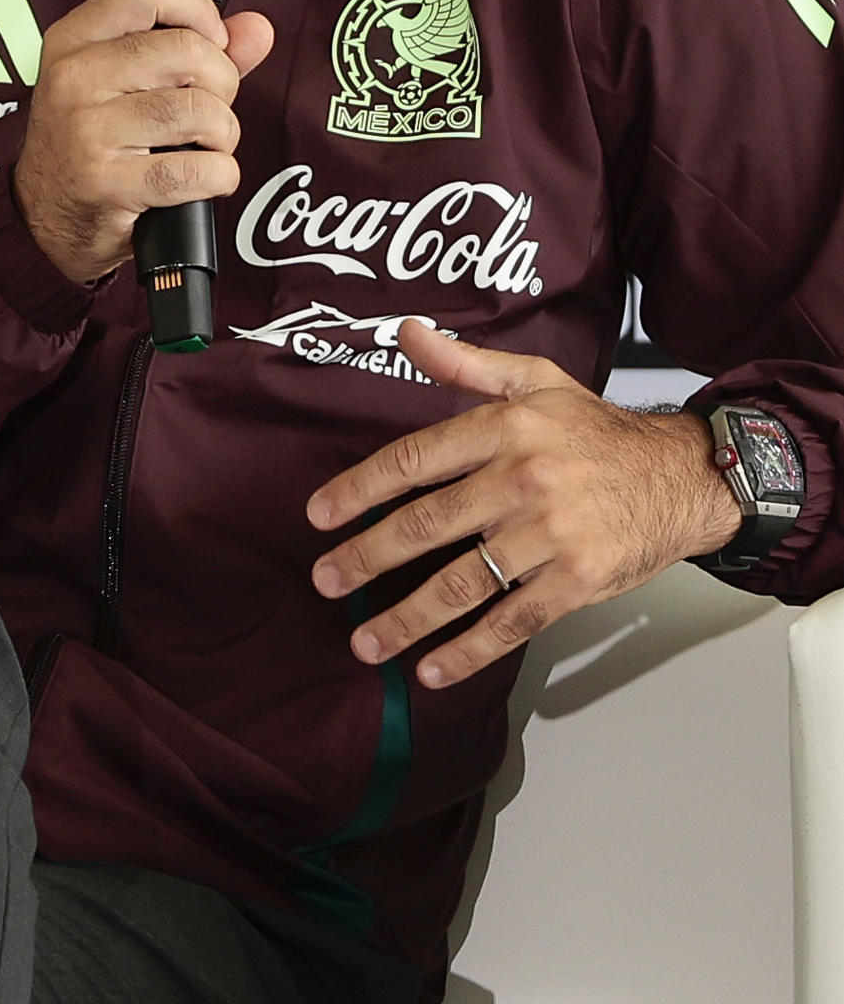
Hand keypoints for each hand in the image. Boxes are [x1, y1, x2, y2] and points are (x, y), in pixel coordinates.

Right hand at [13, 0, 273, 284]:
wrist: (45, 215)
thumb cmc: (93, 140)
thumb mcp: (128, 83)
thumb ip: (198, 50)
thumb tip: (257, 29)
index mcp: (75, 40)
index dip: (198, 10)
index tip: (213, 40)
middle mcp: (74, 78)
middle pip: (186, 51)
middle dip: (222, 82)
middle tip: (213, 106)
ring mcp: (85, 130)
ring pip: (196, 110)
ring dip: (223, 132)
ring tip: (209, 144)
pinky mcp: (103, 183)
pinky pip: (194, 170)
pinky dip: (220, 175)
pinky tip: (207, 178)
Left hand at [306, 322, 742, 688]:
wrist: (681, 476)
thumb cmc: (599, 430)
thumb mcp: (535, 379)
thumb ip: (466, 364)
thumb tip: (406, 333)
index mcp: (506, 427)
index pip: (415, 459)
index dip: (361, 488)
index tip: (320, 515)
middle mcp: (523, 479)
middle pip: (427, 525)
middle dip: (367, 557)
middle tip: (327, 580)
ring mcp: (550, 535)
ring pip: (461, 584)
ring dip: (406, 618)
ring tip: (365, 641)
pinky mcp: (576, 581)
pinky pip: (511, 623)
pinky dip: (468, 652)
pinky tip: (431, 670)